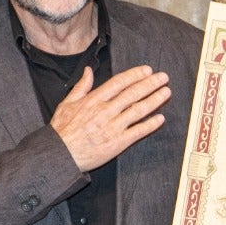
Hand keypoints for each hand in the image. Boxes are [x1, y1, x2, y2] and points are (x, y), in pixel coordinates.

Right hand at [50, 65, 170, 171]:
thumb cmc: (62, 130)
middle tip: (164, 77)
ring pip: (138, 110)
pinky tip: (161, 118)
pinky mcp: (117, 143)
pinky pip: (137, 132)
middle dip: (150, 84)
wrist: (59, 155)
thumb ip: (81, 86)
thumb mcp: (67, 103)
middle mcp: (105, 111)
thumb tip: (88, 70)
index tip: (147, 70)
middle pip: (132, 94)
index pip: (119, 83)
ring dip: (154, 100)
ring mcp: (112, 127)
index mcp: (94, 100)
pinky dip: (150, 125)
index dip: (135, 75)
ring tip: (166, 92)